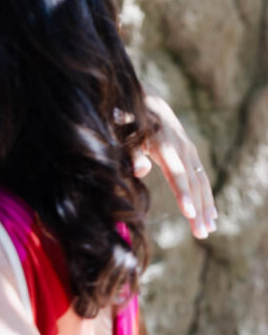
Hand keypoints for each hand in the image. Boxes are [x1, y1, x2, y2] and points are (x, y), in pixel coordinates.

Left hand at [139, 95, 216, 238]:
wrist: (146, 101)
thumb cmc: (128, 118)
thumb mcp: (123, 129)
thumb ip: (131, 151)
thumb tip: (140, 172)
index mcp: (163, 143)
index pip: (176, 172)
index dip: (183, 193)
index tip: (189, 213)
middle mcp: (181, 147)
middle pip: (193, 182)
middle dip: (198, 208)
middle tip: (202, 233)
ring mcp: (188, 150)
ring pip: (201, 182)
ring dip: (206, 207)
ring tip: (207, 230)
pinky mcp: (189, 154)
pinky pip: (201, 178)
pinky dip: (206, 197)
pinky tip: (211, 216)